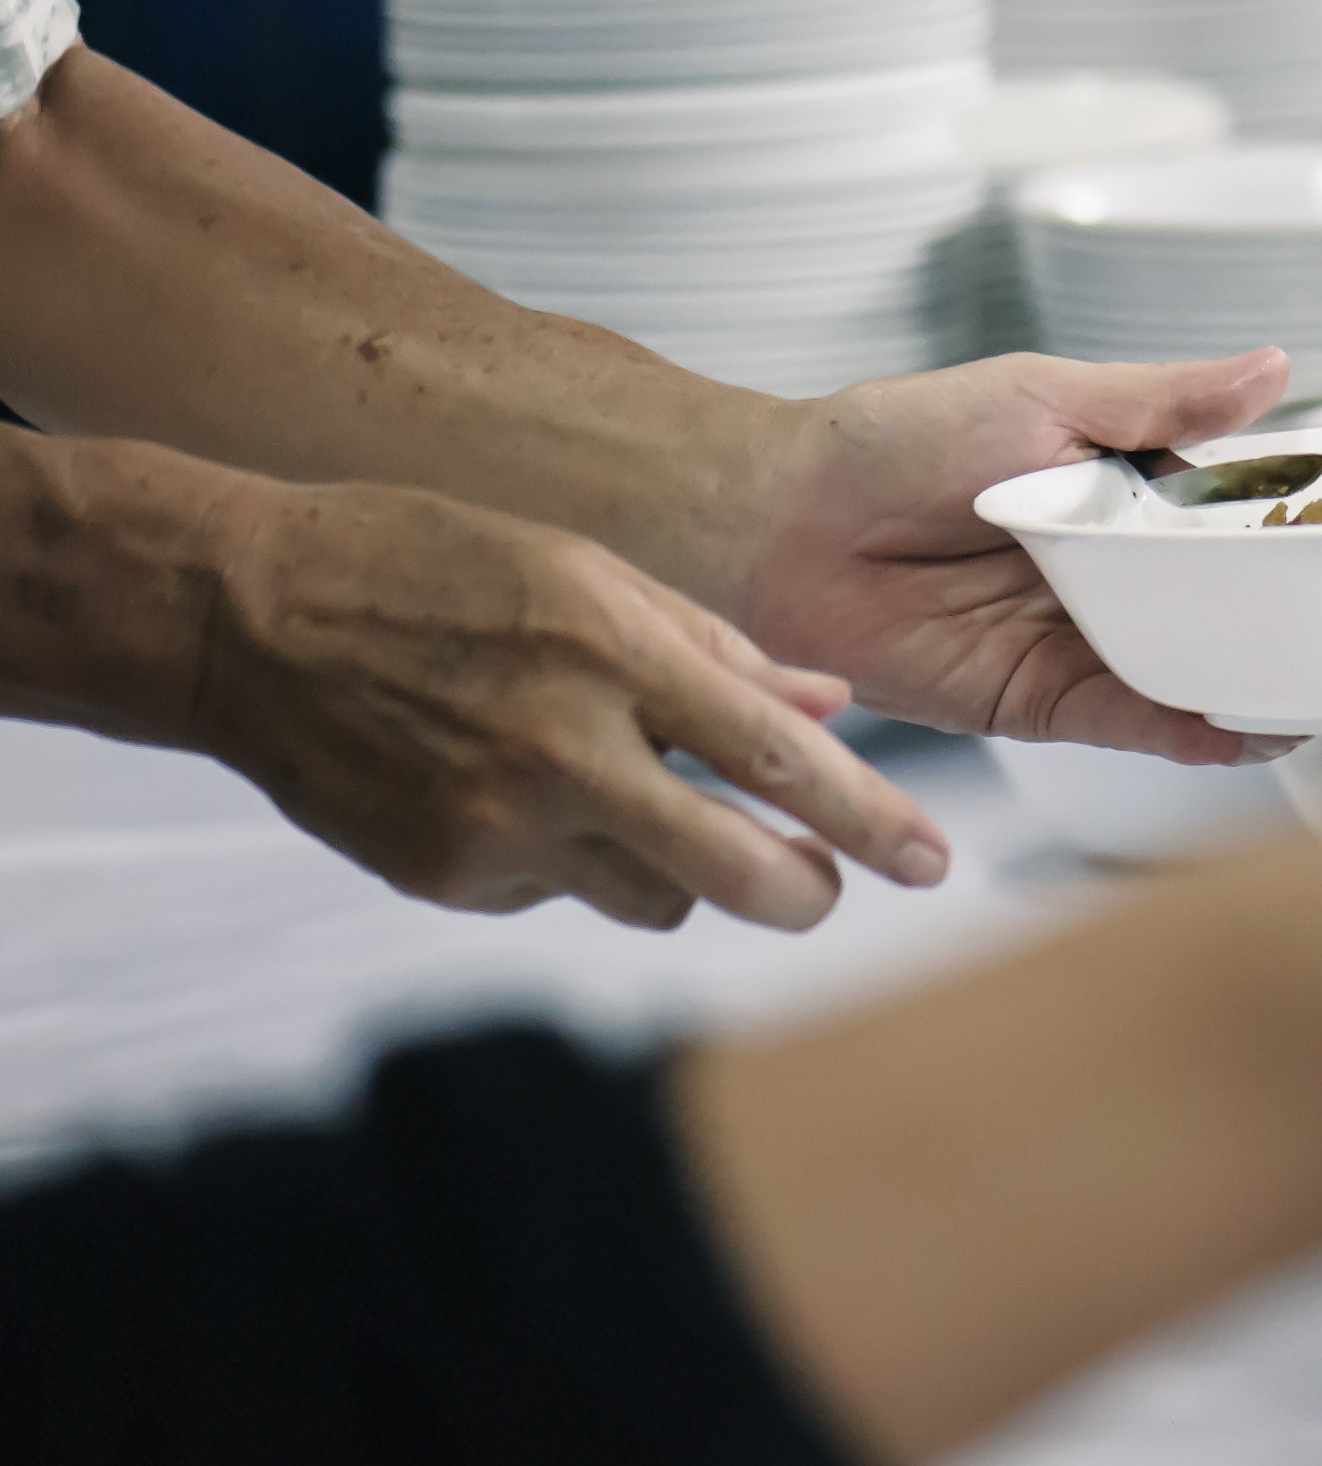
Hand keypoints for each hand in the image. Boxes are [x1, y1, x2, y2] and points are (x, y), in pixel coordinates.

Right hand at [194, 479, 949, 930]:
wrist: (245, 614)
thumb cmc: (431, 565)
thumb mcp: (586, 571)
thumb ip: (715, 649)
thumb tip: (830, 707)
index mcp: (614, 656)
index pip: (779, 761)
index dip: (870, 822)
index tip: (931, 863)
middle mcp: (564, 753)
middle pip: (736, 872)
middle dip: (805, 893)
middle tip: (826, 888)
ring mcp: (499, 826)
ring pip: (654, 900)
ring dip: (681, 870)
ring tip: (639, 801)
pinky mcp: (446, 875)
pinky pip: (556, 892)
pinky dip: (568, 858)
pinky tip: (518, 791)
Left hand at [741, 348, 1289, 764]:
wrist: (780, 519)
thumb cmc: (894, 438)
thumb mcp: (1046, 396)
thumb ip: (1161, 401)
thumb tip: (1272, 369)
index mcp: (1126, 497)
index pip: (1237, 523)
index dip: (1301, 540)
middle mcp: (1115, 577)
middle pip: (1226, 609)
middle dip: (1296, 627)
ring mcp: (1083, 643)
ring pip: (1192, 672)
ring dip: (1257, 686)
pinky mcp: (1040, 703)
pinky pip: (1128, 721)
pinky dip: (1188, 731)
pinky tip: (1244, 731)